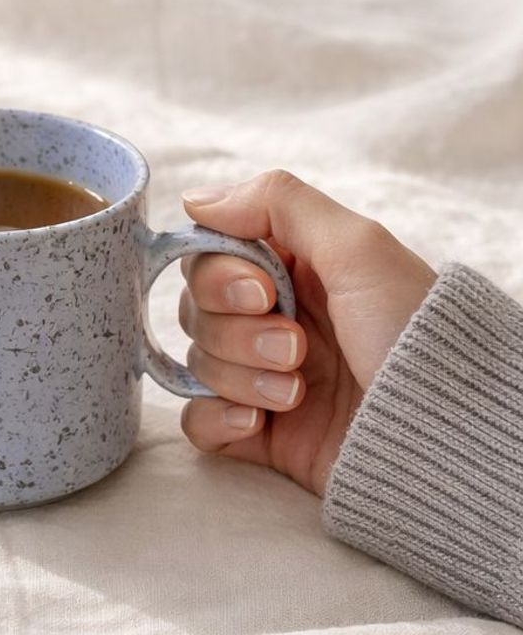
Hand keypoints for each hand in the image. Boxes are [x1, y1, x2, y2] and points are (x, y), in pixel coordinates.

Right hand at [178, 171, 436, 495]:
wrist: (440, 435)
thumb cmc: (413, 335)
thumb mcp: (359, 249)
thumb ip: (278, 204)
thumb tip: (195, 199)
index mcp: (295, 272)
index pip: (210, 259)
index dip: (220, 276)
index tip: (263, 292)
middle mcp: (274, 320)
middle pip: (198, 312)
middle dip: (238, 332)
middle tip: (296, 348)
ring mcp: (262, 377)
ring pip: (199, 364)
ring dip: (242, 377)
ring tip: (298, 392)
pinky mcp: (258, 431)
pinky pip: (198, 420)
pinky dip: (217, 419)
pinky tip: (258, 423)